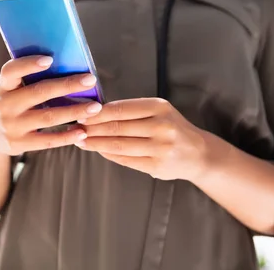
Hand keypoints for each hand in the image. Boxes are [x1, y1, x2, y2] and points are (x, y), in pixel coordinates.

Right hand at [0, 55, 102, 155]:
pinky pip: (47, 140)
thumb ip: (31, 79)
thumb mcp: (12, 90)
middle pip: (39, 92)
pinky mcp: (19, 144)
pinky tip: (83, 131)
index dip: (29, 64)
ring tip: (95, 107)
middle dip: (67, 85)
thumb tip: (70, 67)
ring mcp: (12, 126)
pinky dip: (67, 136)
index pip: (11, 71)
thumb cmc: (12, 103)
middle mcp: (5, 105)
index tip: (50, 59)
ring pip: (48, 117)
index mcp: (4, 86)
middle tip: (90, 79)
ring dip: (74, 112)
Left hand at [76, 98, 208, 180]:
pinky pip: (125, 159)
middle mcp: (162, 126)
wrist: (198, 153)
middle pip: (117, 127)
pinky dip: (108, 154)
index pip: (120, 108)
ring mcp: (160, 148)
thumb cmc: (171, 128)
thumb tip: (95, 112)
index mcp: (159, 107)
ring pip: (118, 145)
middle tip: (74, 128)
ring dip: (95, 143)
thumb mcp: (157, 111)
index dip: (97, 113)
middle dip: (92, 128)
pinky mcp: (157, 166)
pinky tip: (97, 150)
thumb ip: (131, 111)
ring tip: (80, 140)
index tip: (81, 114)